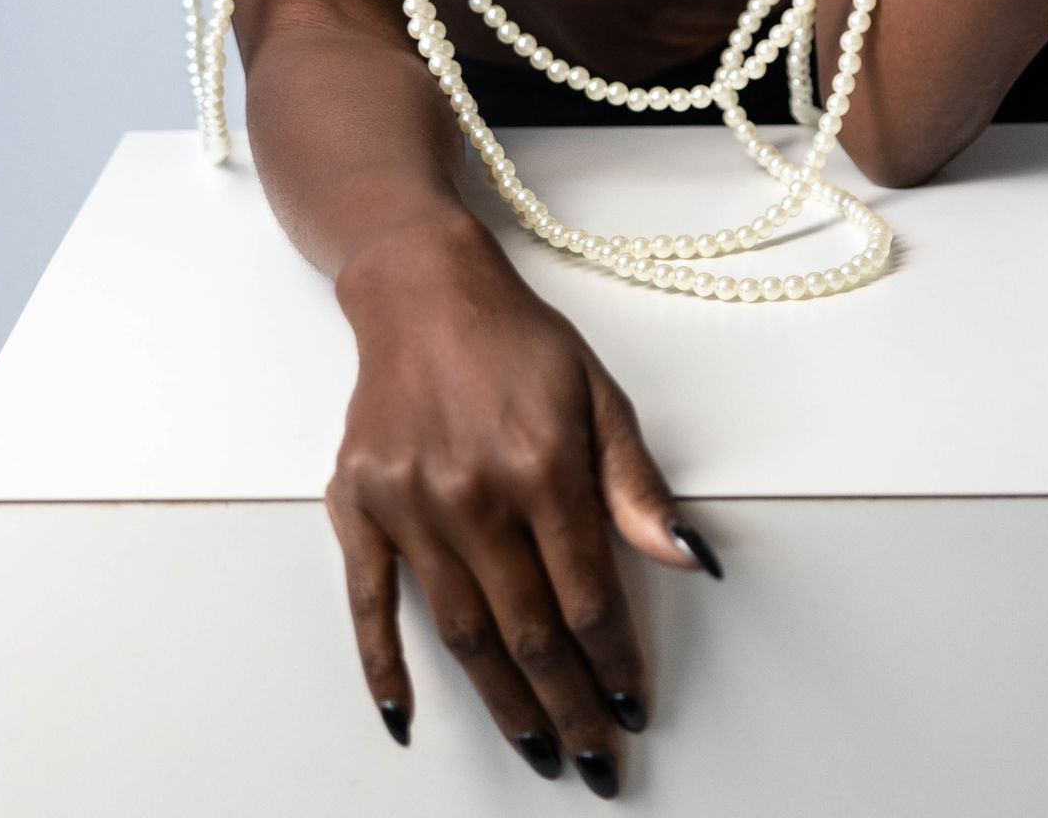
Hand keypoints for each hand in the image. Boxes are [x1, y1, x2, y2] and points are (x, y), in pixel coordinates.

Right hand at [325, 210, 715, 793]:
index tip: (634, 707)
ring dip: (502, 701)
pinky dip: (383, 667)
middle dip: (568, 704)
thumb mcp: (599, 395)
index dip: (615, 662)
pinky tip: (406, 716)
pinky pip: (370, 603)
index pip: (588, 594)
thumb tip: (688, 558)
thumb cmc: (518, 340)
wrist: (422, 289)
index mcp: (543, 465)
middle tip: (593, 758)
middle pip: (529, 629)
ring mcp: (410, 503)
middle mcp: (474, 492)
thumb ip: (637, 484)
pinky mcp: (359, 504)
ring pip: (463, 630)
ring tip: (535, 748)